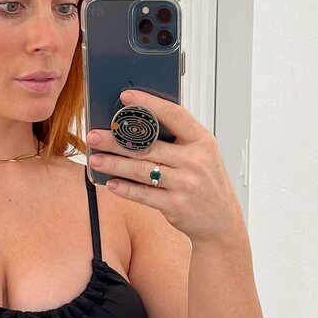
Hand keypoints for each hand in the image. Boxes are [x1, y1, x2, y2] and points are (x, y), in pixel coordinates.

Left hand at [86, 88, 245, 244]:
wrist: (222, 220)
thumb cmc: (207, 183)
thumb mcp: (202, 155)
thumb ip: (178, 140)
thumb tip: (138, 126)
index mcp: (202, 140)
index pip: (174, 115)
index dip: (149, 103)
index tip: (125, 97)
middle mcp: (195, 160)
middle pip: (149, 145)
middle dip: (117, 140)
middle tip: (94, 135)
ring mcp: (186, 184)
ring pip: (142, 169)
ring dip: (115, 164)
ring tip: (95, 159)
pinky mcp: (176, 205)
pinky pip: (144, 194)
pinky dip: (125, 188)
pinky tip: (111, 182)